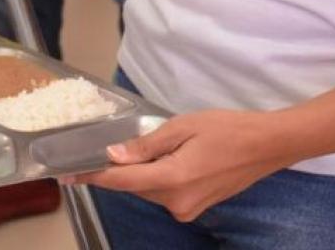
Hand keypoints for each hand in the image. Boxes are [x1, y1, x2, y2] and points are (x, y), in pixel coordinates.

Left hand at [68, 109, 294, 221]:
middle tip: (113, 144)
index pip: (121, 180)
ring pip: (149, 190)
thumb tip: (114, 156)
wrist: (268, 146)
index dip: (92, 176)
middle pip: (134, 186)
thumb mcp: (183, 127)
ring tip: (157, 145)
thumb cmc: (228, 129)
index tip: (67, 175)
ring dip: (142, 172)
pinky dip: (159, 177)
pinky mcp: (196, 208)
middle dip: (121, 168)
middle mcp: (177, 201)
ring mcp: (188, 208)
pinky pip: (165, 193)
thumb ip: (146, 144)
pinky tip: (170, 158)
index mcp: (172, 179)